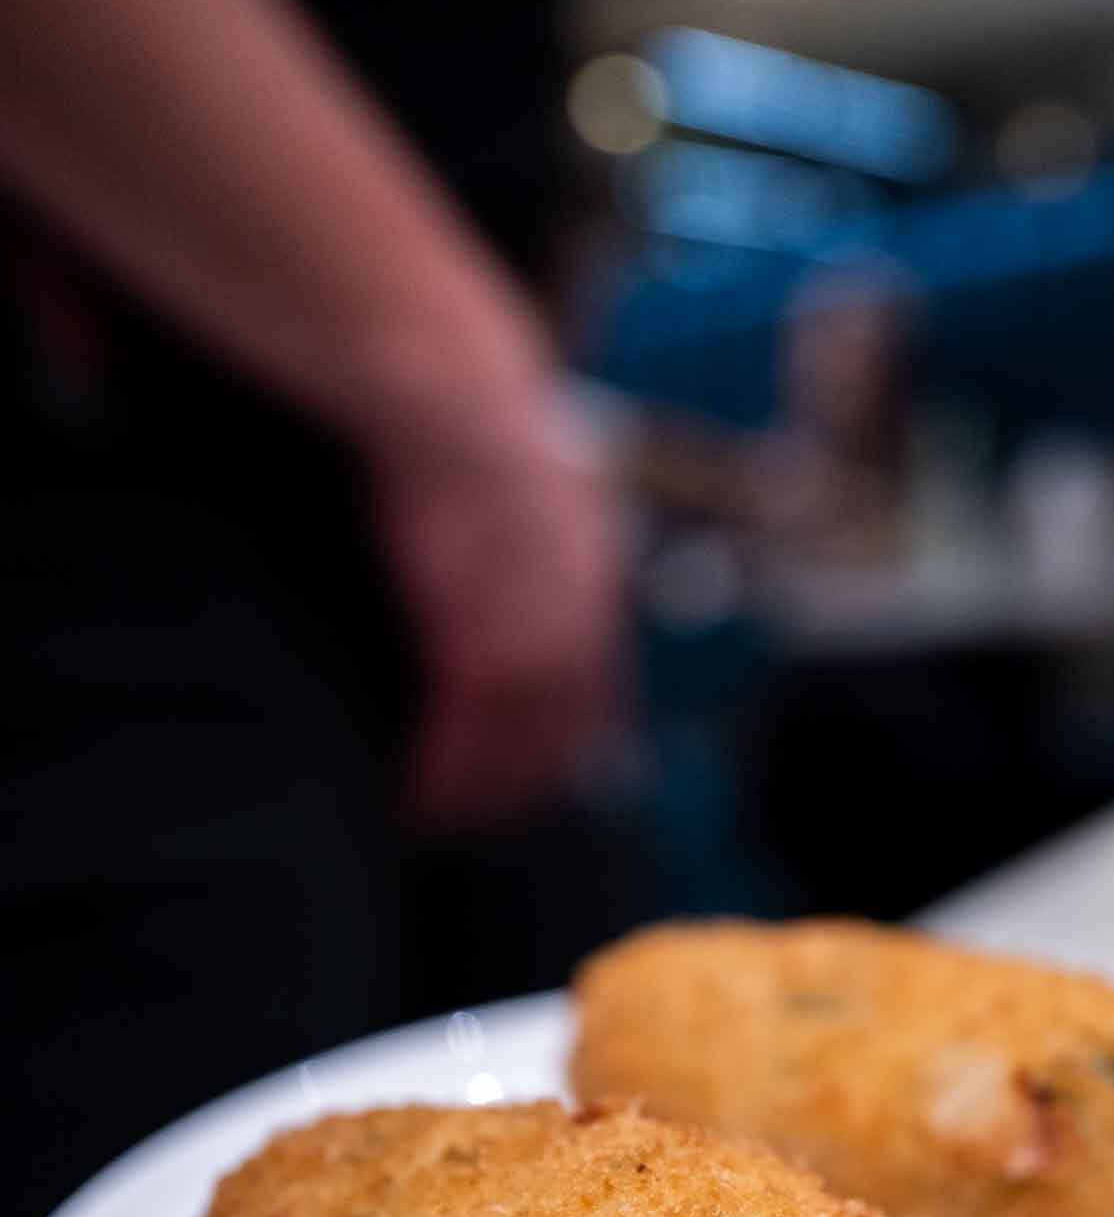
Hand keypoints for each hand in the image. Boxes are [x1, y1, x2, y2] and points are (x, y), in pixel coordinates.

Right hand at [371, 387, 625, 829]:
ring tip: (433, 823)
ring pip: (513, 751)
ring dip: (473, 798)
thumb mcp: (540, 496)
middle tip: (471, 823)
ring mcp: (531, 637)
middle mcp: (580, 626)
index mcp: (596, 592)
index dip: (557, 756)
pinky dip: (441, 777)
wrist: (451, 393)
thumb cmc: (475, 434)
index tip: (523, 787)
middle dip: (517, 792)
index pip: (594, 704)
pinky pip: (465, 735)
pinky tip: (413, 799)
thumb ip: (544, 559)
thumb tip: (518, 599)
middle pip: (560, 743)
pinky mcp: (475, 639)